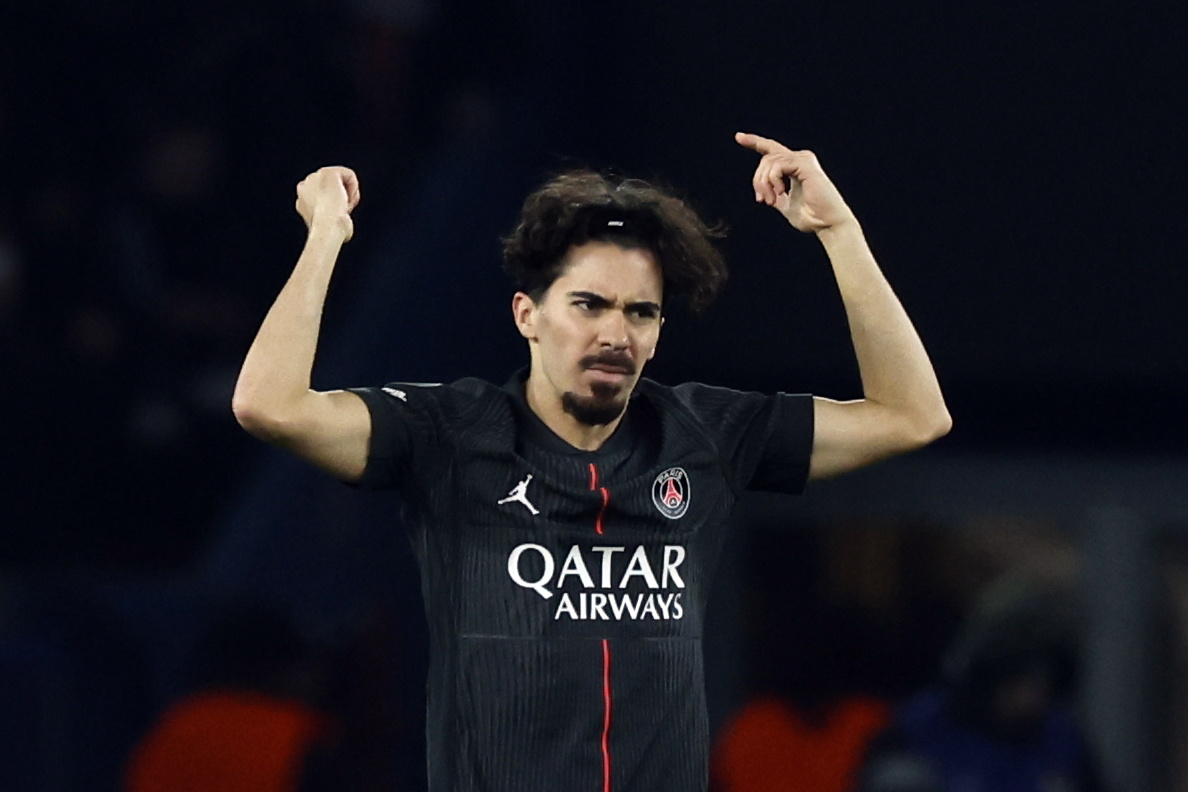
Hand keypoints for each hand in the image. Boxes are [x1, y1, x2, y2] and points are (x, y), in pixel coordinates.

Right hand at [295, 166, 360, 241]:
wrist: (326, 228)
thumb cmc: (327, 234)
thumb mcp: (326, 230)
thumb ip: (330, 221)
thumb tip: (345, 227)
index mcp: (302, 201)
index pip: (320, 195)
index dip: (333, 204)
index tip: (338, 215)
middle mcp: (305, 186)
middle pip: (330, 186)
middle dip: (340, 196)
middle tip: (343, 210)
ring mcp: (315, 177)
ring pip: (340, 179)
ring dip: (348, 193)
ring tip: (347, 207)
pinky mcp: (328, 172)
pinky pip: (348, 174)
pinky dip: (354, 186)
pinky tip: (349, 199)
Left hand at [735, 132, 854, 232]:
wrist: (827, 224)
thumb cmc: (811, 217)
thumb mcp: (785, 204)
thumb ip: (774, 194)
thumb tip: (761, 190)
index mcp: (795, 166)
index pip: (771, 150)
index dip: (754, 142)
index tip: (738, 137)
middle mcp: (800, 159)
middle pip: (766, 158)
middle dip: (758, 180)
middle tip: (762, 200)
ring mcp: (803, 160)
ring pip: (769, 161)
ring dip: (764, 183)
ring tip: (772, 201)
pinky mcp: (805, 164)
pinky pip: (778, 165)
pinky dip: (773, 180)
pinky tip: (781, 192)